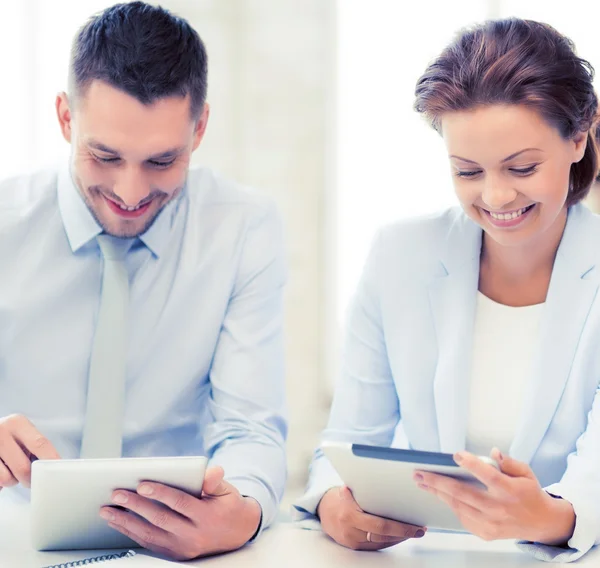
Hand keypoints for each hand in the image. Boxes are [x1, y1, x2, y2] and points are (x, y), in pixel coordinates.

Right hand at [0, 414, 59, 489]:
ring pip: (7, 478)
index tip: (57, 471)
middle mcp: (1, 432)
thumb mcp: (22, 432)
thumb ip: (35, 445)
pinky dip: (1, 483)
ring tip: (12, 471)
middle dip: (30, 478)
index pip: (40, 444)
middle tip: (31, 479)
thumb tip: (54, 464)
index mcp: (17, 423)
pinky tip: (2, 471)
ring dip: (13, 481)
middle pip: (23, 467)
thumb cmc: (9, 435)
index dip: (50, 460)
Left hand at [99, 466, 261, 560]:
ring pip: (150, 535)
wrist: (238, 532)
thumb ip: (214, 481)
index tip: (141, 484)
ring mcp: (183, 548)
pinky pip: (150, 544)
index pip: (180, 503)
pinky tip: (119, 523)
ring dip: (126, 522)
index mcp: (207, 516)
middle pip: (160, 519)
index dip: (160, 493)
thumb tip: (211, 472)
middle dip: (135, 506)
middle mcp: (194, 535)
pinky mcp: (176, 555)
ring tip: (107, 510)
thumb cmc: (227, 504)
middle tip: (116, 493)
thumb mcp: (226, 489)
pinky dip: (132, 533)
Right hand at [317, 485, 425, 550]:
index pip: (380, 526)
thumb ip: (365, 492)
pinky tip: (400, 535)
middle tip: (419, 529)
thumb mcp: (348, 490)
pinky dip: (390, 541)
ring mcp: (353, 542)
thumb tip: (391, 490)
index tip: (415, 526)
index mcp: (350, 515)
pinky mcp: (355, 547)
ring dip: (399, 538)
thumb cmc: (339, 497)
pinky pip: (376, 546)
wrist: (322, 511)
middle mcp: (351, 531)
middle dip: (404, 534)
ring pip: (382, 543)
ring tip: (414, 531)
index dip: (400, 528)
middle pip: (383, 537)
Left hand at [414, 448, 575, 544]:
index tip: (456, 455)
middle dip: (438, 482)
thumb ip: (508, 462)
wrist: (540, 523)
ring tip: (422, 482)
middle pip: (463, 493)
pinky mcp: (486, 533)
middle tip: (419, 473)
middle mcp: (499, 509)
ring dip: (438, 493)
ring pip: (458, 506)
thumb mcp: (526, 473)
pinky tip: (440, 494)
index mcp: (510, 491)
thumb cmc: (529, 493)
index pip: (488, 476)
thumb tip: (493, 452)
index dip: (472, 465)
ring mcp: (491, 524)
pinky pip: (462, 517)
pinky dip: (450, 504)